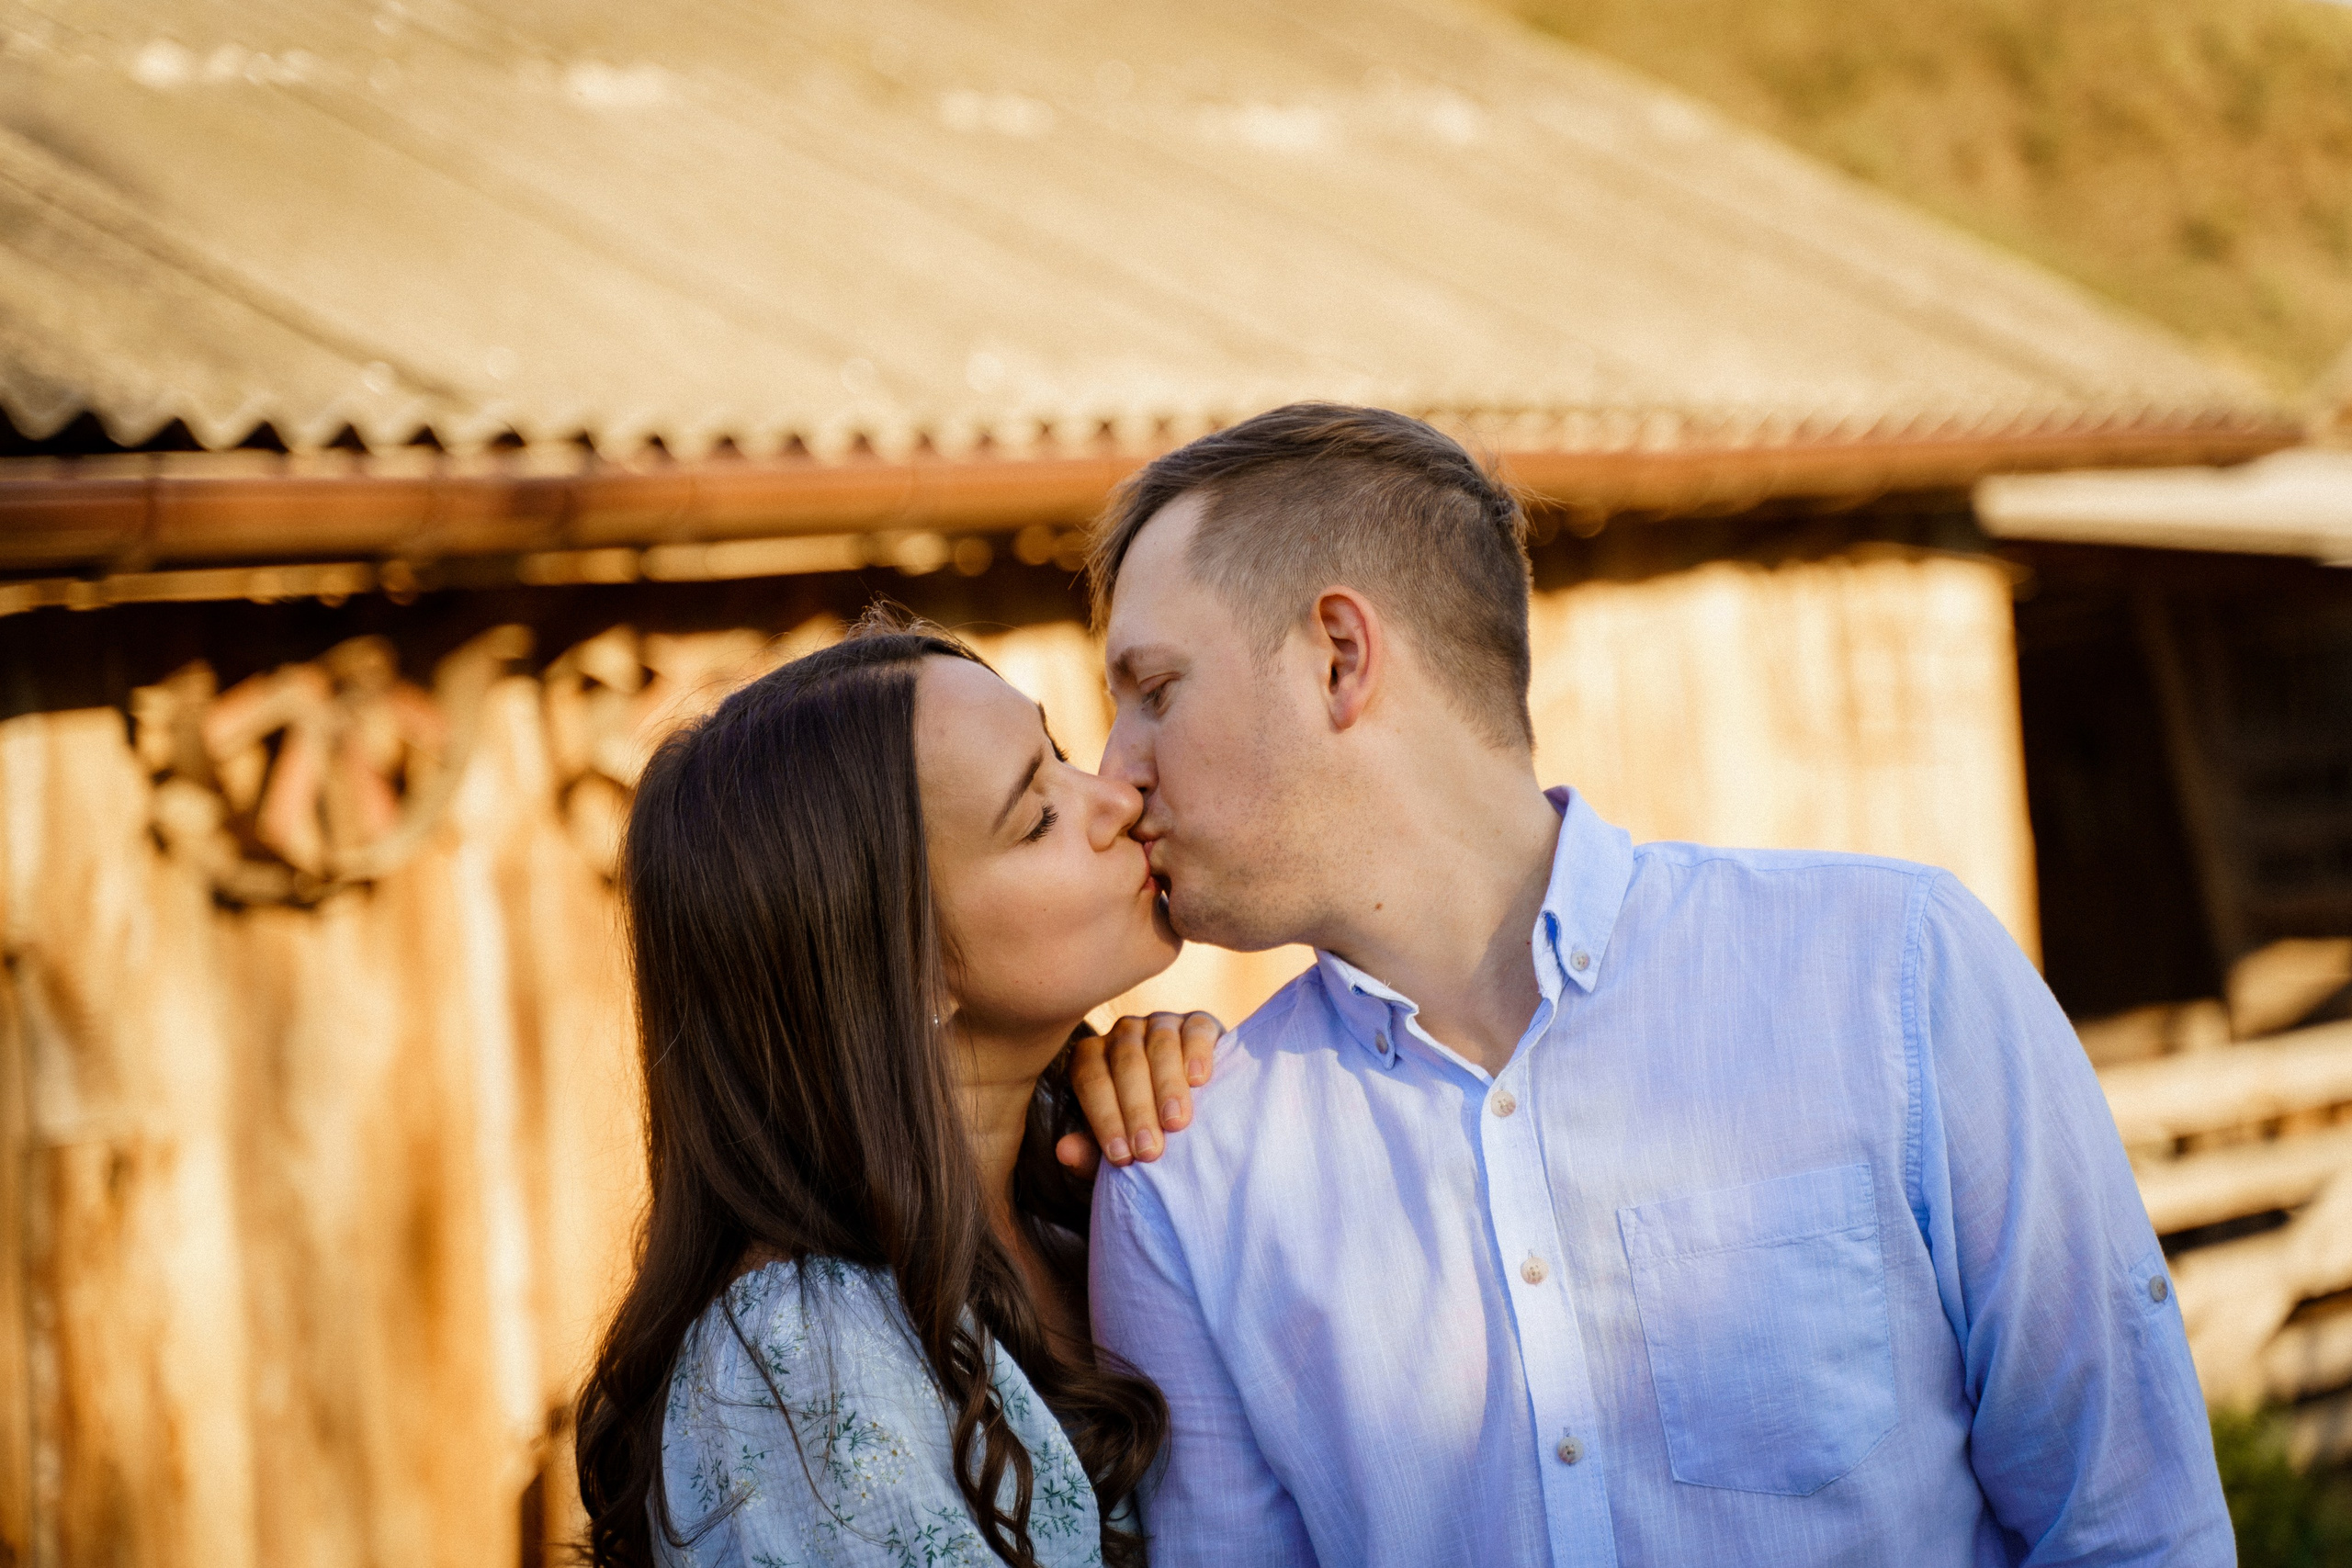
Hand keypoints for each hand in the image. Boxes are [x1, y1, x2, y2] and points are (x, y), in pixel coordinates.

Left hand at [1055, 1011, 1223, 1174]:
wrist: (1198, 1111)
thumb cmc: (1148, 1128)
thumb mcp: (1120, 1144)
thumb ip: (1091, 1151)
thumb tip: (1064, 1152)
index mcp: (1094, 1056)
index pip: (1090, 1079)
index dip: (1104, 1118)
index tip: (1122, 1156)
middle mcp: (1123, 1034)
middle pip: (1125, 1062)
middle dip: (1136, 1109)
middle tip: (1149, 1149)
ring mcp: (1161, 1024)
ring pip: (1159, 1044)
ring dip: (1167, 1085)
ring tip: (1175, 1122)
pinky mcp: (1199, 1022)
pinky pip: (1196, 1030)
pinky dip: (1197, 1053)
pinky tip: (1198, 1080)